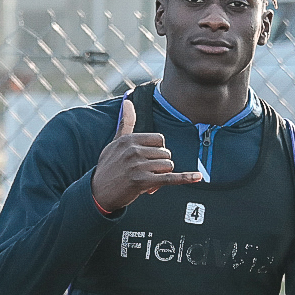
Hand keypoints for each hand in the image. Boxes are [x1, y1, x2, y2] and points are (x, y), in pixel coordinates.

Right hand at [90, 98, 201, 212]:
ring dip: (161, 175)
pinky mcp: (143, 182)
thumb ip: (126, 123)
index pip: (159, 139)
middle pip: (165, 153)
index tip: (148, 159)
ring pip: (168, 166)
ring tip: (147, 181)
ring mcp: (139, 166)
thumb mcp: (115, 143)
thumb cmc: (108, 167)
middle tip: (146, 173)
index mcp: (129, 140)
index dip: (157, 150)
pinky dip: (185, 178)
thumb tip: (128, 102)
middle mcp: (134, 151)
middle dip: (160, 165)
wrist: (98, 193)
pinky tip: (196, 177)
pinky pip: (170, 178)